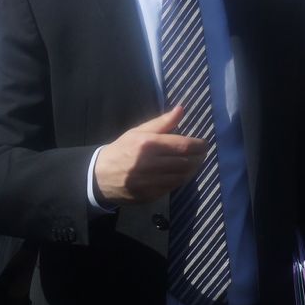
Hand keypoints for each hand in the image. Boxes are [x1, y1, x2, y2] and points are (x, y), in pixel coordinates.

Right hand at [93, 107, 207, 204]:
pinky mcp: (149, 196)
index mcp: (148, 144)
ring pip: (182, 177)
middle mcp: (150, 164)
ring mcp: (149, 182)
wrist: (99, 176)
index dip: (199, 145)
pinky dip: (180, 180)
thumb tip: (181, 109)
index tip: (204, 144)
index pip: (183, 145)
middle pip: (186, 162)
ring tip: (194, 163)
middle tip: (202, 154)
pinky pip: (172, 188)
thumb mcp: (138, 132)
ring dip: (192, 170)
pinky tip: (181, 174)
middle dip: (198, 158)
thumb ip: (162, 122)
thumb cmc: (122, 150)